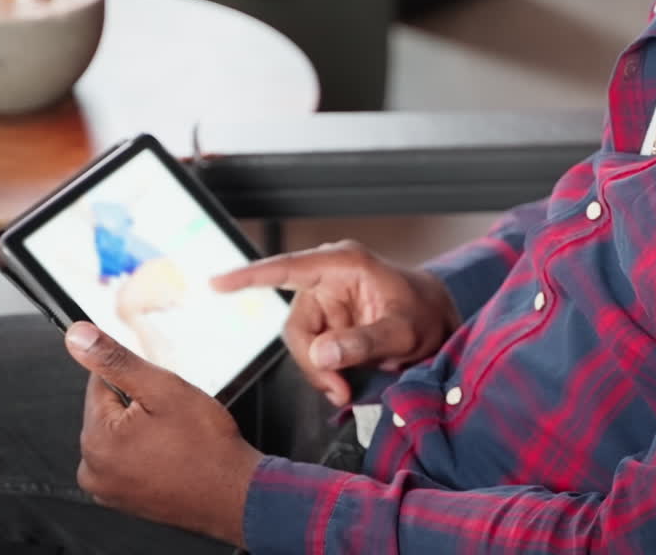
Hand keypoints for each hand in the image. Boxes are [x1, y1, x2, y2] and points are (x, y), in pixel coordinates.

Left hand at [65, 321, 258, 547]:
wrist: (235, 493)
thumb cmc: (207, 447)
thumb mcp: (163, 389)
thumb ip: (116, 361)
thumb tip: (79, 337)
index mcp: (96, 440)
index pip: (100, 385)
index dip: (136, 381)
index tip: (160, 394)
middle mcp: (93, 470)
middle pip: (109, 413)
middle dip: (140, 408)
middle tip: (174, 419)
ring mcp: (108, 490)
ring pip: (120, 437)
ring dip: (144, 431)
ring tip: (176, 440)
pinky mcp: (124, 500)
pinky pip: (128, 461)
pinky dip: (147, 454)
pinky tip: (173, 456)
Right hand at [211, 240, 460, 406]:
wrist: (439, 322)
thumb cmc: (426, 314)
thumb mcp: (403, 331)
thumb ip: (364, 342)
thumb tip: (321, 354)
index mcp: (343, 264)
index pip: (287, 268)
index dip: (250, 276)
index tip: (216, 283)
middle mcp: (328, 279)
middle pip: (296, 325)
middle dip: (311, 362)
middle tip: (337, 391)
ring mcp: (326, 302)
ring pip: (301, 344)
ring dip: (319, 372)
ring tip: (346, 390)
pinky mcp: (328, 323)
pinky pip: (312, 352)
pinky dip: (325, 372)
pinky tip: (345, 383)